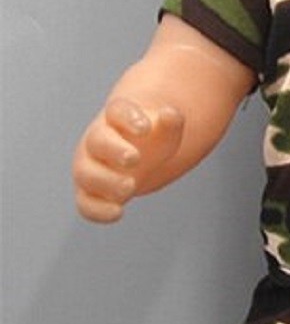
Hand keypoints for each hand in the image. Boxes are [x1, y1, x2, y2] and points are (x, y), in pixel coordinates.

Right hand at [73, 97, 183, 222]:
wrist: (137, 158)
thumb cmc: (151, 140)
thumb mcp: (166, 130)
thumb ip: (171, 123)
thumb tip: (169, 115)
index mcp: (116, 118)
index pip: (118, 111)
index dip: (129, 118)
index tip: (145, 127)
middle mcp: (98, 140)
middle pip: (98, 141)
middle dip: (114, 150)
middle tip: (134, 159)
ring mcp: (91, 166)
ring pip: (87, 174)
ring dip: (107, 182)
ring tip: (131, 186)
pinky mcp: (91, 193)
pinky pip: (86, 203)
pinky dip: (97, 210)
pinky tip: (118, 212)